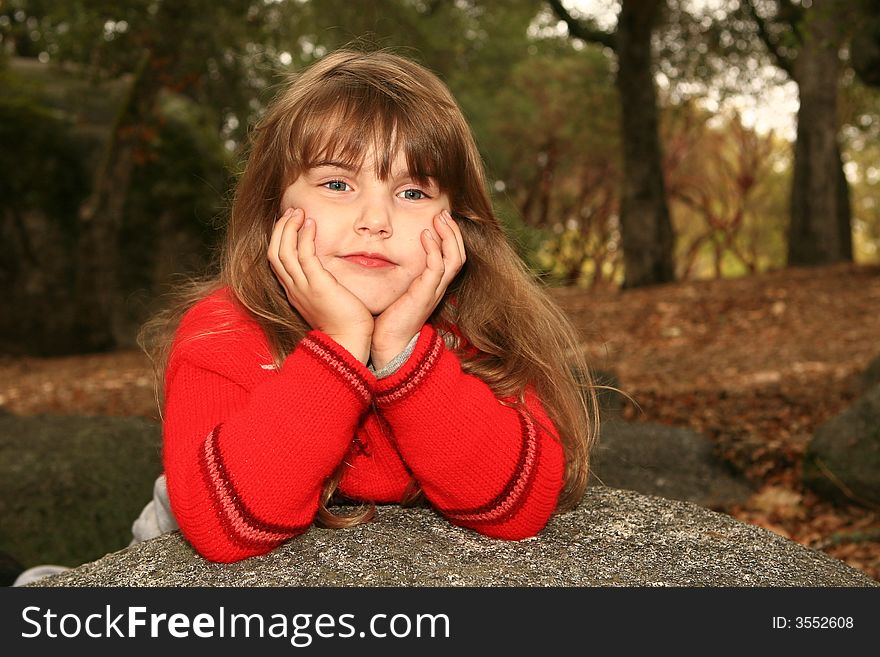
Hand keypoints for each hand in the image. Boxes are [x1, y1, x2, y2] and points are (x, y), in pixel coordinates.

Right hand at [268, 208, 373, 362]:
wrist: (348, 342)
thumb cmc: (344, 324)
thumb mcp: (327, 300)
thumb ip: (323, 285)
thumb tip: (329, 273)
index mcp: (294, 292)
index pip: (277, 261)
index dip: (280, 239)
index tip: (290, 223)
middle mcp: (294, 288)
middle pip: (274, 252)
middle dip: (281, 229)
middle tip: (292, 212)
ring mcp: (303, 287)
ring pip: (284, 252)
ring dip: (289, 228)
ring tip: (298, 212)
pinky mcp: (318, 285)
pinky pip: (304, 256)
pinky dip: (304, 237)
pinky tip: (311, 224)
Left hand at [371, 210, 465, 369]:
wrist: (388, 344)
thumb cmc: (388, 319)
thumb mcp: (397, 291)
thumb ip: (399, 275)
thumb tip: (383, 255)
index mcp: (433, 285)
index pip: (452, 257)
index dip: (450, 237)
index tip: (439, 219)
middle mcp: (437, 287)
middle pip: (459, 255)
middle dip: (453, 232)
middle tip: (443, 213)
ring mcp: (433, 291)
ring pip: (454, 259)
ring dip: (448, 236)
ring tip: (440, 219)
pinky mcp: (424, 295)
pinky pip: (437, 268)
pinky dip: (434, 250)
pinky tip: (425, 236)